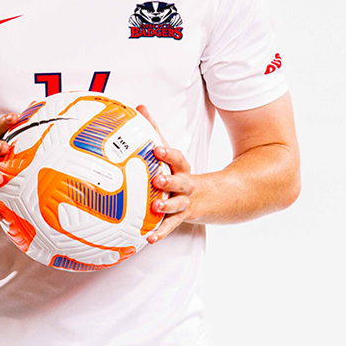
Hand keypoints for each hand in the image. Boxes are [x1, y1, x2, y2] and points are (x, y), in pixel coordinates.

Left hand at [135, 104, 196, 243]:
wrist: (206, 197)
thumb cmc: (177, 171)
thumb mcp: (168, 152)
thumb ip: (154, 130)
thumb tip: (139, 107)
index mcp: (180, 167)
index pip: (176, 158)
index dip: (167, 154)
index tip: (157, 150)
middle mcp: (184, 184)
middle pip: (179, 181)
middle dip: (169, 181)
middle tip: (157, 180)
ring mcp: (183, 202)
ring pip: (177, 205)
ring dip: (166, 206)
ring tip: (156, 207)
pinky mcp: (179, 218)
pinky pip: (170, 226)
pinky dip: (160, 233)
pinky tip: (149, 239)